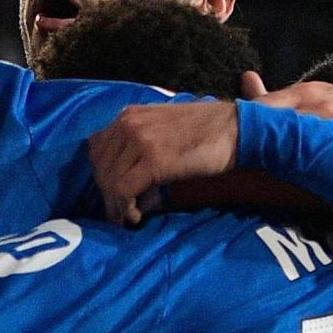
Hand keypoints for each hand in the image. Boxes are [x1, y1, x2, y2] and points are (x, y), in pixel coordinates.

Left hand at [88, 102, 239, 224]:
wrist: (236, 128)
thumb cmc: (205, 131)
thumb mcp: (163, 128)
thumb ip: (139, 144)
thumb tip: (124, 181)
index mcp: (128, 115)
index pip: (96, 149)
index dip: (103, 175)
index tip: (114, 193)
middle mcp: (128, 124)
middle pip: (100, 166)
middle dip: (107, 193)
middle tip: (121, 211)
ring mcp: (140, 140)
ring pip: (109, 180)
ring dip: (116, 205)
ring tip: (129, 217)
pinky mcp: (153, 160)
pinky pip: (124, 190)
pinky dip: (125, 208)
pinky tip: (135, 216)